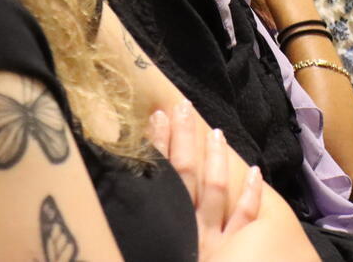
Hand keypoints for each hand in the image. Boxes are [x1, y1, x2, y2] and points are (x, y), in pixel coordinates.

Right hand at [149, 102, 316, 261]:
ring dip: (217, 157)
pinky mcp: (236, 254)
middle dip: (184, 139)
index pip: (161, 177)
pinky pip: (246, 220)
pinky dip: (251, 194)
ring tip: (216, 129)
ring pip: (216, 190)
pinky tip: (255, 171)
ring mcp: (215, 242)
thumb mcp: (145, 246)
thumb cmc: (160, 261)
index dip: (159, 145)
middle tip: (180, 106)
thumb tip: (97, 217)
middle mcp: (188, 230)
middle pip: (187, 175)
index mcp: (165, 230)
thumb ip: (135, 228)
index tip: (155, 115)